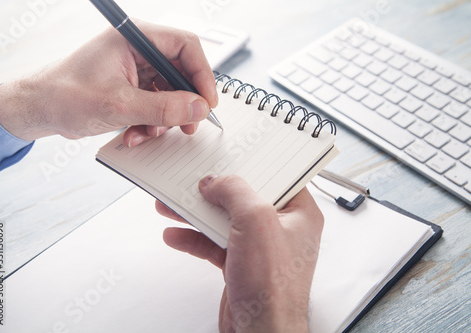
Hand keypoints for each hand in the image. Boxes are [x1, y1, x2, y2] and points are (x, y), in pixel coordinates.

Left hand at [0, 20, 217, 146]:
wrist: (39, 109)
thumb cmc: (65, 95)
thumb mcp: (119, 105)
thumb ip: (164, 107)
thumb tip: (199, 107)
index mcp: (134, 38)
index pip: (186, 46)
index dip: (202, 74)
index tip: (206, 102)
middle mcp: (138, 50)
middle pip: (182, 71)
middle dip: (185, 102)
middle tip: (189, 124)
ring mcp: (136, 69)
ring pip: (171, 91)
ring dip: (165, 117)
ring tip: (149, 132)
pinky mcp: (132, 87)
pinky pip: (156, 104)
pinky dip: (151, 122)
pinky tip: (135, 133)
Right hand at [156, 175, 323, 331]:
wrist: (261, 331)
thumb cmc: (273, 286)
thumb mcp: (256, 221)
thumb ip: (234, 191)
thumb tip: (216, 182)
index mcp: (299, 213)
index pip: (278, 177)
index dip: (254, 164)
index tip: (232, 156)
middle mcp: (282, 228)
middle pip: (244, 198)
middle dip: (214, 190)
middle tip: (193, 180)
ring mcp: (260, 247)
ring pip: (225, 220)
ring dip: (197, 213)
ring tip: (171, 205)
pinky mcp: (241, 264)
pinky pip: (215, 243)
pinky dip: (195, 239)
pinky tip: (176, 234)